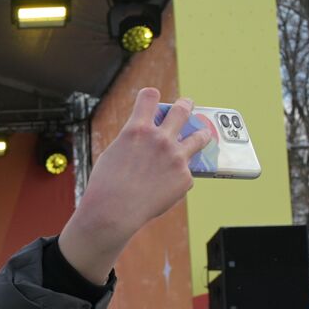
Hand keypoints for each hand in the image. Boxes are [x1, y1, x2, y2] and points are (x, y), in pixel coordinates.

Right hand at [59, 88, 213, 283]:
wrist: (113, 212)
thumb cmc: (106, 185)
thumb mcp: (113, 153)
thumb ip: (132, 141)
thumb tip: (146, 139)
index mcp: (137, 129)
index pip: (149, 97)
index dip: (151, 96)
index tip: (152, 98)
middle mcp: (160, 138)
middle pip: (182, 110)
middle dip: (185, 105)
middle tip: (187, 105)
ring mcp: (176, 157)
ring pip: (199, 137)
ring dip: (201, 133)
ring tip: (203, 134)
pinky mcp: (186, 177)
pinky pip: (186, 173)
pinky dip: (178, 177)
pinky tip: (166, 187)